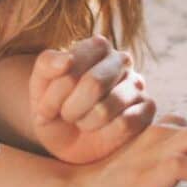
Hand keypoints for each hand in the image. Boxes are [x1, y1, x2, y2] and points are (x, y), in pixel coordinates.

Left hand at [29, 34, 156, 164]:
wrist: (67, 140)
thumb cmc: (55, 106)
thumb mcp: (39, 84)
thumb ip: (47, 64)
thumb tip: (67, 60)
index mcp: (97, 46)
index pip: (72, 66)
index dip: (54, 93)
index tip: (45, 107)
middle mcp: (122, 60)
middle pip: (93, 84)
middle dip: (70, 108)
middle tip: (66, 116)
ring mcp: (137, 84)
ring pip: (107, 108)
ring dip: (85, 123)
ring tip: (83, 122)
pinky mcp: (147, 109)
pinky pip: (125, 124)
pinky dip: (105, 134)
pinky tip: (102, 132)